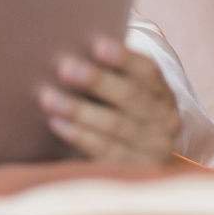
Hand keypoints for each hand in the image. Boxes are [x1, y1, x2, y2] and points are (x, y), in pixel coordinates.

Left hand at [36, 38, 180, 165]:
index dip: (124, 58)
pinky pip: (104, 152)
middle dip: (97, 81)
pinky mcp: (132, 171)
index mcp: (162, 94)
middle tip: (63, 67)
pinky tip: (56, 123)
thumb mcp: (122, 90)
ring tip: (48, 96)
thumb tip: (70, 43)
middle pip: (130, 97)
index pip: (147, 72)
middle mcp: (164, 121)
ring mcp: (152, 150)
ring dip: (79, 110)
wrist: (134, 157)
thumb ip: (107, 72)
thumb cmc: (115, 110)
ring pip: (115, 126)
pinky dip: (79, 136)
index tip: (97, 44)